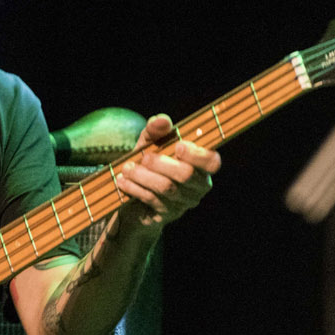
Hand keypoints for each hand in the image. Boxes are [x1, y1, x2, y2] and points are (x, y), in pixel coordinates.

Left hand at [112, 113, 220, 232]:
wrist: (134, 199)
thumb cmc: (149, 165)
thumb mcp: (150, 144)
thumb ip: (156, 131)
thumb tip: (162, 120)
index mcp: (201, 166)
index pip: (212, 162)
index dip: (196, 154)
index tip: (178, 146)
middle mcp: (198, 186)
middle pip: (186, 175)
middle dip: (161, 163)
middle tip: (143, 158)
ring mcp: (184, 203)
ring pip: (167, 188)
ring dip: (143, 176)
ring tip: (126, 168)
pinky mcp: (168, 215)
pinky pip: (153, 199)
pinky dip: (135, 188)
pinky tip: (123, 181)